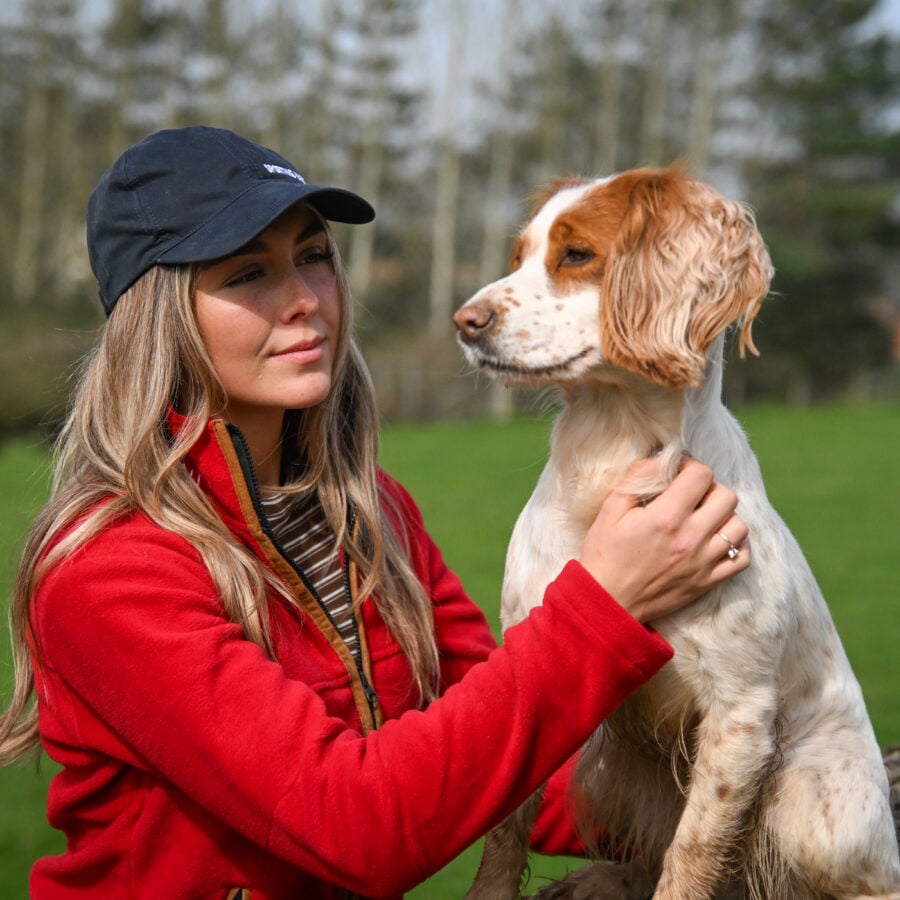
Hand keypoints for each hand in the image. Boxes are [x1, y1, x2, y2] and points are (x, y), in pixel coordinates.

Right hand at [578, 458, 748, 622]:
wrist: (607, 601)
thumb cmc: (605, 554)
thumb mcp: (611, 509)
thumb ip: (637, 477)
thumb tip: (662, 456)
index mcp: (666, 518)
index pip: (701, 475)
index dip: (691, 466)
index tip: (678, 473)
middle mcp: (691, 539)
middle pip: (727, 496)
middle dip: (710, 488)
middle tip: (691, 494)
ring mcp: (703, 563)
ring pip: (739, 526)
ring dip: (724, 515)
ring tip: (705, 517)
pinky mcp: (707, 582)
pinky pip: (742, 559)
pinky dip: (736, 545)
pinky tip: (718, 540)